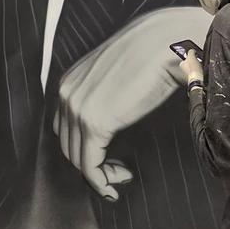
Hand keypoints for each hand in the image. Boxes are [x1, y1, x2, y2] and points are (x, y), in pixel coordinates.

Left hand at [54, 6, 210, 200]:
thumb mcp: (116, 75)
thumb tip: (111, 117)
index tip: (107, 157)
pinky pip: (90, 166)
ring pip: (77, 159)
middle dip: (91, 164)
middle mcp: (65, 94)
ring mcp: (76, 109)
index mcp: (69, 81)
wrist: (165, 44)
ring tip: (122, 175)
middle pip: (68, 145)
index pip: (64, 128)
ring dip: (100, 174)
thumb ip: (104, 95)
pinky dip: (101, 182)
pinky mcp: (94, 124)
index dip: (83, 148)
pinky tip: (116, 184)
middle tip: (118, 171)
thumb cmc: (150, 54)